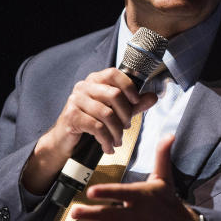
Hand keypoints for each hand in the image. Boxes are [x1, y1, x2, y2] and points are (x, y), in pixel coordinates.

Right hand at [22, 68, 156, 192]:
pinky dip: (106, 140)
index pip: (114, 73)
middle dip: (125, 115)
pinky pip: (96, 127)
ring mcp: (75, 100)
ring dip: (117, 131)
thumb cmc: (93, 121)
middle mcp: (84, 87)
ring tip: (118, 141)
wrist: (65, 140)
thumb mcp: (117, 112)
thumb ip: (135, 104)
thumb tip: (154, 97)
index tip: (136, 102)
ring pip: (106, 114)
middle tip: (127, 127)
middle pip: (114, 95)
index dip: (129, 87)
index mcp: (95, 80)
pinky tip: (108, 147)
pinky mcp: (71, 116)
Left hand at [69, 135, 203, 220]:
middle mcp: (140, 214)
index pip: (122, 192)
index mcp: (144, 196)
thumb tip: (169, 135)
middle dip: (91, 213)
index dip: (106, 192)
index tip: (91, 191)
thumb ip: (162, 157)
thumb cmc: (170, 203)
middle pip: (112, 213)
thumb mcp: (166, 179)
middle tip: (74, 212)